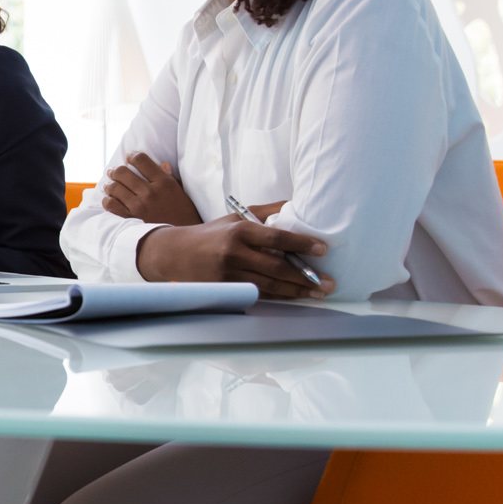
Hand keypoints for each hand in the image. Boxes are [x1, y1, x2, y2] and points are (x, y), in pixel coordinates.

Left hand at [101, 154, 201, 226]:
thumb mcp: (181, 194)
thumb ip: (170, 178)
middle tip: (113, 172)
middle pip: (123, 172)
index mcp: (164, 182)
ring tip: (109, 186)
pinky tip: (109, 200)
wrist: (183, 241)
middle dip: (116, 170)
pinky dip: (107, 201)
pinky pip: (111, 205)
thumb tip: (163, 164)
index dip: (132, 156)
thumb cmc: (185, 216)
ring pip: (114, 187)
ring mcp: (139, 206)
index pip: (142, 160)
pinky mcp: (131, 219)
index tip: (129, 158)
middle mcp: (150, 192)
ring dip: (110, 185)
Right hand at [135, 214, 334, 298]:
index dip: (301, 245)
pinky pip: (259, 295)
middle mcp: (234, 252)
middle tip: (329, 283)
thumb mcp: (234, 217)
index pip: (276, 238)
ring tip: (318, 293)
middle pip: (277, 267)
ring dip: (297, 291)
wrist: (173, 254)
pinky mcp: (225, 290)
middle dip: (306, 276)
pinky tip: (295, 296)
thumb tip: (294, 206)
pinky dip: (279, 297)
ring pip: (271, 285)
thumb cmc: (209, 234)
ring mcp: (229, 274)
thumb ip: (264, 213)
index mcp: (239, 230)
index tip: (322, 249)